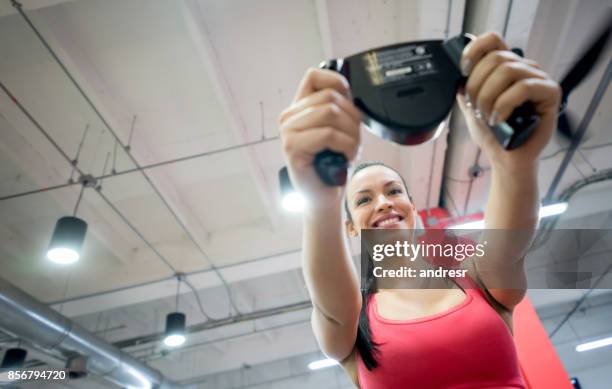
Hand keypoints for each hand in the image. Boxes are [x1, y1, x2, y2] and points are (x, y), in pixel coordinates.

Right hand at [279, 68, 361, 209]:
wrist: (323, 195)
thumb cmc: (332, 165)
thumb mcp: (339, 128)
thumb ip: (338, 106)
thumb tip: (345, 86)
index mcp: (298, 109)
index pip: (314, 76)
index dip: (336, 82)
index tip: (348, 102)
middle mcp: (288, 117)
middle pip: (329, 97)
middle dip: (352, 119)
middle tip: (353, 140)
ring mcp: (287, 131)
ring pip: (330, 113)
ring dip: (350, 134)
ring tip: (348, 150)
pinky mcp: (292, 147)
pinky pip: (328, 134)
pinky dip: (345, 145)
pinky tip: (343, 157)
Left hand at [457, 31, 561, 170]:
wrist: (506, 159)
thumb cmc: (493, 135)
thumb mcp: (470, 109)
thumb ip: (464, 91)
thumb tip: (456, 78)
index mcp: (505, 67)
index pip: (492, 40)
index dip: (474, 49)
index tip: (462, 70)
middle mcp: (523, 68)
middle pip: (496, 57)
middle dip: (477, 84)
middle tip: (475, 107)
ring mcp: (538, 79)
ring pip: (508, 70)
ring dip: (489, 96)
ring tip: (487, 116)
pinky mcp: (550, 93)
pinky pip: (524, 87)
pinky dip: (505, 103)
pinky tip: (499, 119)